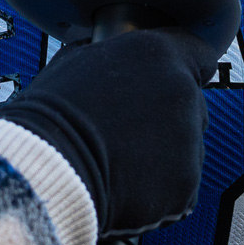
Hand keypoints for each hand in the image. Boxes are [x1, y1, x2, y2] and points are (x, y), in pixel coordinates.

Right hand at [0, 29, 215, 236]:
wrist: (45, 171)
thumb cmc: (51, 115)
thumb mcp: (76, 60)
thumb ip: (110, 54)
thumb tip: (107, 55)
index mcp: (161, 55)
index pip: (198, 53)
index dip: (182, 67)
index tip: (166, 82)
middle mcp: (184, 94)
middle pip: (191, 104)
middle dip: (166, 117)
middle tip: (128, 130)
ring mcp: (188, 144)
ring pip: (186, 149)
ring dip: (163, 155)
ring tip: (120, 163)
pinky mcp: (185, 188)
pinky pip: (179, 188)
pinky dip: (157, 191)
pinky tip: (125, 187)